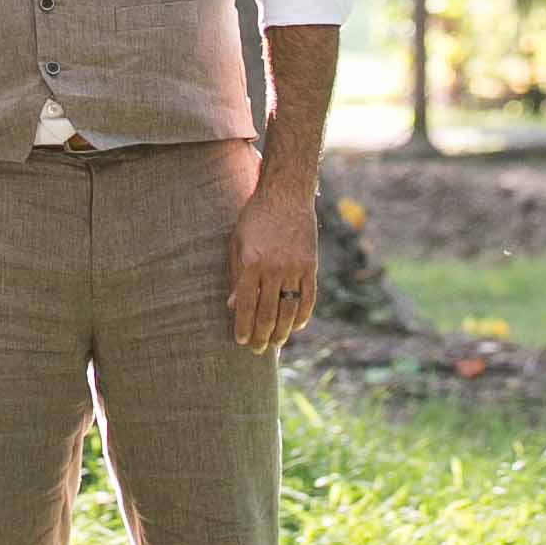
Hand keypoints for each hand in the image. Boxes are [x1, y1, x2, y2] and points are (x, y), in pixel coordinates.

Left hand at [228, 175, 319, 354]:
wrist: (286, 195)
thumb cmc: (255, 218)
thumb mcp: (238, 243)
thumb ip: (236, 275)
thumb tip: (234, 307)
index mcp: (251, 262)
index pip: (246, 305)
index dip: (243, 326)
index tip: (241, 340)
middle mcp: (274, 268)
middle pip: (267, 313)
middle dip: (261, 336)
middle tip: (257, 349)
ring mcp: (295, 268)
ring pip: (289, 311)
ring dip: (281, 332)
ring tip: (275, 343)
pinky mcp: (311, 267)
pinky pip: (308, 299)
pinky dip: (302, 317)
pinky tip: (295, 327)